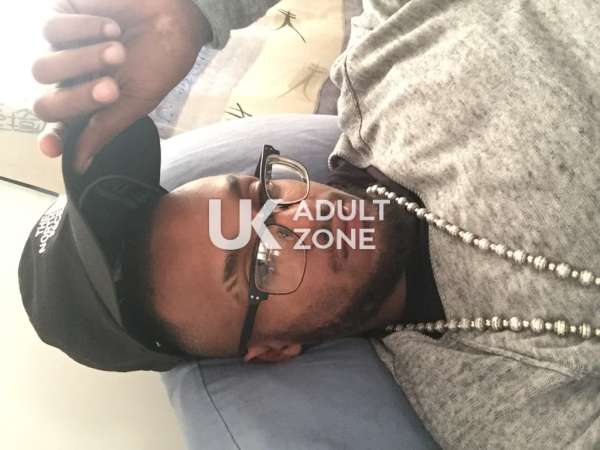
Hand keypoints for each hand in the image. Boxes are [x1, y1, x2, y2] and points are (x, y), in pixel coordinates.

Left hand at [32, 0, 210, 172]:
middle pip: (45, 103)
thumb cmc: (161, 60)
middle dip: (79, 99)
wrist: (176, 19)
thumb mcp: (137, 101)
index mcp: (86, 105)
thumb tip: (78, 166)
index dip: (52, 138)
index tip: (53, 147)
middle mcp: (68, 80)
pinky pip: (53, 29)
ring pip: (43, 67)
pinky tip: (112, 28)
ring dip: (83, 61)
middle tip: (112, 88)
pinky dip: (85, 30)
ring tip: (119, 51)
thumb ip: (105, 129)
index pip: (58, 128)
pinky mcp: (63, 15)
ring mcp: (61, 48)